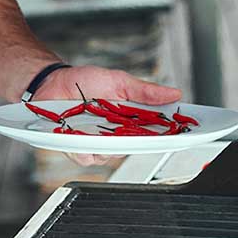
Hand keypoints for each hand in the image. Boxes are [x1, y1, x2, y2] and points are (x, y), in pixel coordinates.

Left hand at [35, 65, 182, 167]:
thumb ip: (144, 91)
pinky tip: (80, 137)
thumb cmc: (84, 82)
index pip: (155, 132)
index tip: (184, 133)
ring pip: (110, 155)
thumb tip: (174, 93)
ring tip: (101, 128)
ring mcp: (96, 143)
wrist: (52, 83)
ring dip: (107, 144)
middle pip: (135, 148)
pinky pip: (86, 156)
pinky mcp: (76, 148)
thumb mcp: (118, 81)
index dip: (170, 135)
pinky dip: (84, 148)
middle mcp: (115, 135)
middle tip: (140, 131)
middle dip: (139, 142)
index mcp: (129, 120)